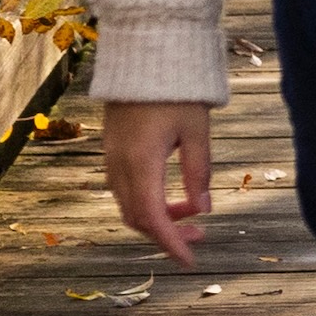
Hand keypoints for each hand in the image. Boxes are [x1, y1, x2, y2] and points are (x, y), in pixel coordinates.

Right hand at [101, 99, 215, 263]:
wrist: (143, 54)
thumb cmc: (175, 89)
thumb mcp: (196, 130)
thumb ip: (198, 170)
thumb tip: (203, 208)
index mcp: (141, 162)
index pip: (153, 217)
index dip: (171, 243)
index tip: (190, 260)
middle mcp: (120, 165)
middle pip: (138, 217)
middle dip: (168, 234)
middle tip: (201, 235)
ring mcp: (111, 158)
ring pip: (129, 205)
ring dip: (158, 218)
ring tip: (192, 213)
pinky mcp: (112, 150)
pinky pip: (124, 189)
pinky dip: (147, 202)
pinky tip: (171, 196)